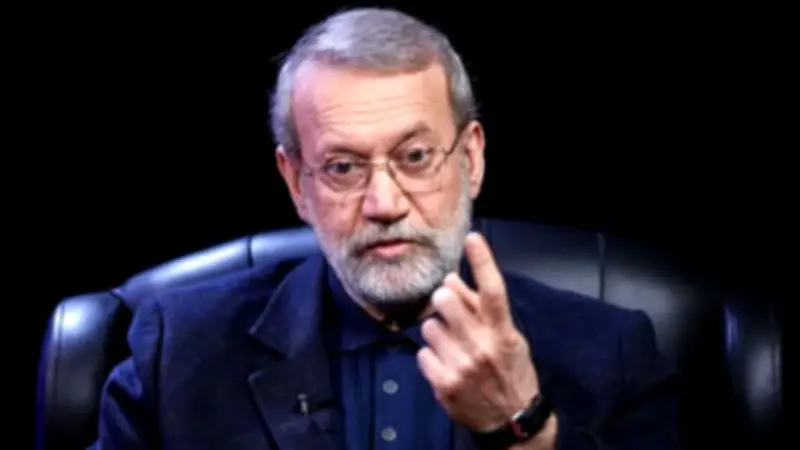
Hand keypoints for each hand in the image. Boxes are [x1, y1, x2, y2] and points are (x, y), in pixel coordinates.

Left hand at [417, 232, 540, 431]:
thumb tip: (451, 280)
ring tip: (452, 346)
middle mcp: (482, 347)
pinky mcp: (444, 384)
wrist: (510, 422)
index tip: (472, 238)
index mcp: (503, 332)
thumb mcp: (508, 338)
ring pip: (429, 326)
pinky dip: (432, 356)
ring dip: (437, 332)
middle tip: (449, 309)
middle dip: (444, 300)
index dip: (483, 261)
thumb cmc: (510, 372)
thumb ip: (480, 309)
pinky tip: (446, 364)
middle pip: (447, 301)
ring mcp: (461, 366)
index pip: (493, 290)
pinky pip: (423, 353)